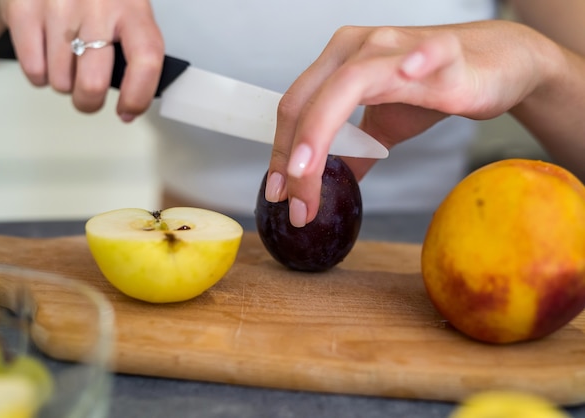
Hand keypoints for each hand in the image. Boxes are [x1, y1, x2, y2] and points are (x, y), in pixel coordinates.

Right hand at [0, 0, 163, 120]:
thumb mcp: (125, 12)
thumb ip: (134, 51)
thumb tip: (133, 100)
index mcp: (132, 8)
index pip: (146, 60)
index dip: (137, 96)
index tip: (128, 110)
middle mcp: (97, 5)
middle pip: (93, 84)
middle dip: (89, 101)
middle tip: (88, 96)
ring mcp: (58, 6)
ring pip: (61, 82)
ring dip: (64, 82)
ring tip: (66, 60)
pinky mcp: (24, 9)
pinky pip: (34, 70)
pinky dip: (40, 73)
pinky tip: (47, 54)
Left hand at [266, 20, 554, 226]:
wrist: (498, 64)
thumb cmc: (435, 87)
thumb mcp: (386, 125)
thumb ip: (356, 150)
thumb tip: (332, 182)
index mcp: (340, 63)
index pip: (296, 108)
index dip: (281, 152)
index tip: (278, 193)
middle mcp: (360, 48)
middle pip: (311, 102)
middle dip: (295, 158)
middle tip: (295, 204)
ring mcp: (398, 47)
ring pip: (348, 84)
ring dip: (321, 131)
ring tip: (307, 174)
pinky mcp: (444, 53)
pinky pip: (426, 54)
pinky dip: (414, 62)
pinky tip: (406, 76)